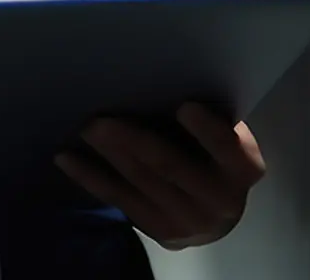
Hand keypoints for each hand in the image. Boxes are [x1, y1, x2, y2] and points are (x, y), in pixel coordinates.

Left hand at [54, 103, 265, 249]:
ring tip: (84, 129)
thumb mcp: (222, 137)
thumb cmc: (214, 156)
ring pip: (141, 183)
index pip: (229, 149)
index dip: (208, 131)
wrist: (215, 214)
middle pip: (171, 167)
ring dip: (109, 156)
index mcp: (243, 169)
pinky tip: (66, 157)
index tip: (184, 106)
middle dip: (133, 141)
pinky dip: (90, 177)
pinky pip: (119, 200)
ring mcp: (188, 222)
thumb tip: (161, 76)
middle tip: (100, 119)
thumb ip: (207, 119)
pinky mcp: (160, 233)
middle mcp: (220, 201)